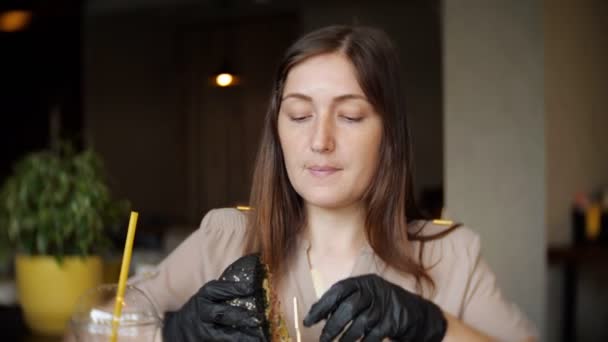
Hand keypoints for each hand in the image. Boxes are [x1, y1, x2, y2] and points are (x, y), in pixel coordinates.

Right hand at [162, 256, 266, 341]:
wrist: (178, 329)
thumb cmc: (202, 307)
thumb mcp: (209, 295)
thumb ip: (226, 290)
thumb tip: (254, 277)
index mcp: (205, 295)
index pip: (219, 290)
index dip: (235, 288)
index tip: (252, 287)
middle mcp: (203, 312)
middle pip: (222, 314)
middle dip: (241, 317)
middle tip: (258, 319)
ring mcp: (202, 330)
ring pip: (224, 334)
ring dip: (243, 336)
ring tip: (260, 336)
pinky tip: (253, 341)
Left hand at [303, 274, 446, 341]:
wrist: (414, 313)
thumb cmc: (381, 305)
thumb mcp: (364, 297)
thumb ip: (343, 302)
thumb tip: (317, 314)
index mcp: (363, 282)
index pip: (338, 290)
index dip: (322, 306)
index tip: (308, 321)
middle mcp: (374, 290)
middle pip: (348, 307)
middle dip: (332, 325)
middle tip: (322, 338)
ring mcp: (385, 306)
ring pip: (360, 323)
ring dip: (345, 338)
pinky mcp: (393, 322)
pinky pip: (373, 335)